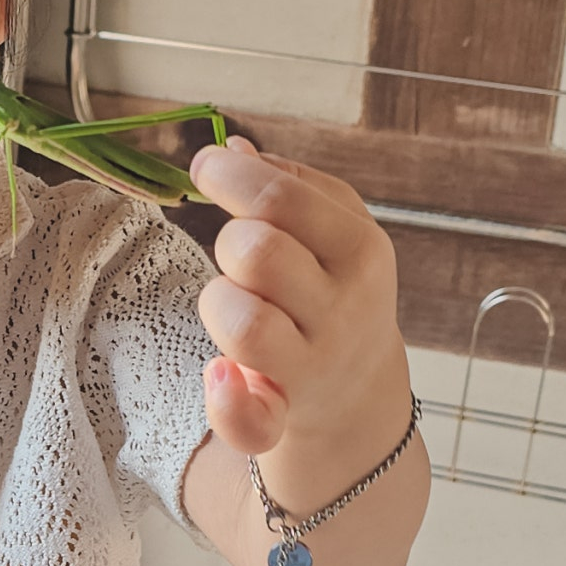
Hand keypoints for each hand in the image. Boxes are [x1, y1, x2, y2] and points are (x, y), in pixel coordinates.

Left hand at [189, 135, 407, 473]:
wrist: (359, 390)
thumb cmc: (335, 291)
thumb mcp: (336, 229)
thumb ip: (290, 183)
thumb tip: (235, 149)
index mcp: (360, 250)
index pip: (282, 200)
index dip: (230, 177)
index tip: (205, 166)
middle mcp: (344, 309)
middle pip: (256, 253)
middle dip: (229, 242)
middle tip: (239, 256)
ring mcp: (315, 365)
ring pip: (241, 321)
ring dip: (218, 302)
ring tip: (237, 303)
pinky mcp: (283, 415)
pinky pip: (249, 416)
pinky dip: (226, 399)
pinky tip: (219, 374)